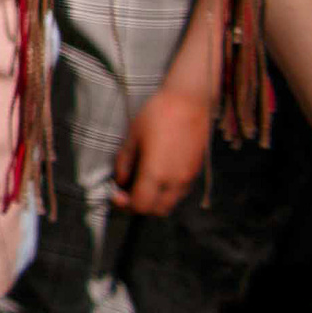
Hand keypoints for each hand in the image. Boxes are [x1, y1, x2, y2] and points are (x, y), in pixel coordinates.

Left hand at [114, 89, 211, 214]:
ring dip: (154, 201)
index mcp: (156, 173)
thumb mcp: (132, 137)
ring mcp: (188, 178)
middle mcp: (175, 181)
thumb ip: (124, 164)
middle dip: (139, 206)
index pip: (141, 206)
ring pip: (170, 204)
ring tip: (140, 184)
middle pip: (157, 211)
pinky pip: (180, 193)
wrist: (189, 101)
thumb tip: (120, 182)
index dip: (125, 205)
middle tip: (126, 192)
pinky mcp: (196, 171)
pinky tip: (156, 176)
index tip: (115, 193)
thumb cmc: (156, 115)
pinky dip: (166, 193)